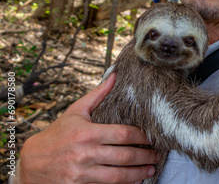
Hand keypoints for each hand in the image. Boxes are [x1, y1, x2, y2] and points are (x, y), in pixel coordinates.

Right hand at [16, 73, 157, 183]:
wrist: (31, 163)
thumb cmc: (57, 134)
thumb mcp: (75, 112)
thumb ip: (98, 95)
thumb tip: (115, 75)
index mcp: (87, 133)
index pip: (123, 134)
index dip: (142, 137)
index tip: (153, 137)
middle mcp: (85, 153)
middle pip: (124, 156)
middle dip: (145, 156)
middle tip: (157, 154)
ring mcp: (81, 172)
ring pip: (118, 175)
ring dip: (138, 173)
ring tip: (150, 169)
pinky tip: (134, 181)